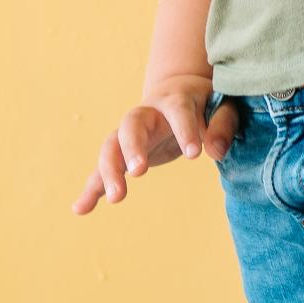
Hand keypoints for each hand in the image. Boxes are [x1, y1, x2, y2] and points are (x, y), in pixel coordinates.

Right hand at [71, 76, 236, 214]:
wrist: (176, 93)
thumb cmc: (205, 103)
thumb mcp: (223, 107)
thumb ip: (222, 126)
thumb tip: (215, 152)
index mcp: (175, 100)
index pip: (178, 111)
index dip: (185, 129)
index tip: (194, 154)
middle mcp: (147, 114)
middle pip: (131, 125)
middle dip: (132, 146)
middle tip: (139, 172)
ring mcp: (130, 133)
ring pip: (111, 146)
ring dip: (109, 171)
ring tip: (117, 197)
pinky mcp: (122, 153)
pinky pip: (102, 169)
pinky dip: (91, 188)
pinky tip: (80, 209)